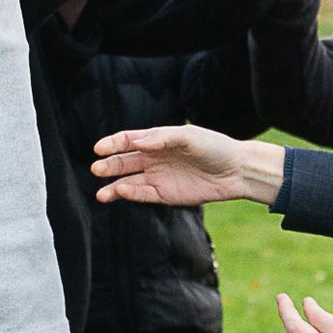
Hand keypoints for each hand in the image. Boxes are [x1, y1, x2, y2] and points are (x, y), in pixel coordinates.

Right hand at [92, 122, 285, 207]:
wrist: (236, 171)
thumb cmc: (214, 147)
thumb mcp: (189, 137)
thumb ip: (162, 138)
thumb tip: (137, 142)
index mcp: (158, 140)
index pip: (129, 141)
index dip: (112, 143)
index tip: (99, 148)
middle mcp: (154, 158)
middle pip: (125, 162)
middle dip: (109, 165)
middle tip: (96, 168)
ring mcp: (159, 177)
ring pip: (129, 181)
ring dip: (114, 186)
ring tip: (100, 193)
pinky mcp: (166, 195)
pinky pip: (144, 194)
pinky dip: (131, 194)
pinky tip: (121, 192)